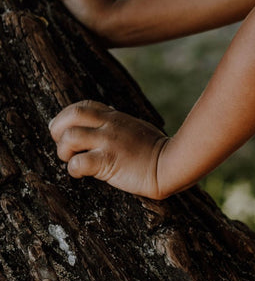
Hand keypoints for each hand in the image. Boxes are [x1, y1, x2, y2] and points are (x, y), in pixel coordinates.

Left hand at [50, 100, 172, 198]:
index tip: (66, 131)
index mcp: (114, 117)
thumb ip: (117, 124)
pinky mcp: (109, 162)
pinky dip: (73, 169)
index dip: (66, 117)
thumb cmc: (157, 150)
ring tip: (72, 160)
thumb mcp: (135, 127)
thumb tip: (105, 119)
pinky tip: (81, 174)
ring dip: (64, 151)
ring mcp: (108, 142)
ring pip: (69, 137)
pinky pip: (78, 162)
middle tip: (63, 146)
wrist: (171, 165)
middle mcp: (109, 126)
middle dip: (58, 130)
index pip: (82, 106)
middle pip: (71, 115)